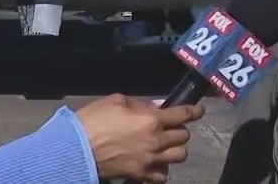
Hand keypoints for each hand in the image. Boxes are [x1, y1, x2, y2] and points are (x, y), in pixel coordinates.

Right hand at [75, 94, 204, 182]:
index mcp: (152, 119)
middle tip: (170, 127)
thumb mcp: (117, 100)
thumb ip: (141, 104)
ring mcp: (151, 161)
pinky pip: (163, 175)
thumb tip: (158, 107)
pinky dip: (162, 169)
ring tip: (165, 146)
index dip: (195, 111)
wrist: (78, 148)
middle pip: (184, 136)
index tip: (198, 110)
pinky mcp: (142, 175)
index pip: (183, 114)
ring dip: (175, 149)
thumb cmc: (95, 119)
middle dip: (179, 129)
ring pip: (180, 156)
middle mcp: (157, 141)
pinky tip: (155, 163)